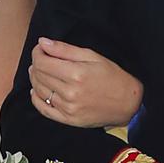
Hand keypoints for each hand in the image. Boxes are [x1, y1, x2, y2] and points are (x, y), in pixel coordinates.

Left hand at [29, 38, 143, 127]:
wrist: (128, 102)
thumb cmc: (112, 76)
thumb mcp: (92, 56)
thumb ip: (65, 49)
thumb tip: (43, 42)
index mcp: (76, 74)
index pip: (42, 62)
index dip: (37, 52)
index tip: (41, 49)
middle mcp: (70, 93)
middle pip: (38, 75)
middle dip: (36, 63)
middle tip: (42, 58)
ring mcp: (68, 108)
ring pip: (39, 91)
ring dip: (35, 79)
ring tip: (41, 71)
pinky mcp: (68, 120)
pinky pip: (43, 109)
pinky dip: (36, 98)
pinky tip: (38, 90)